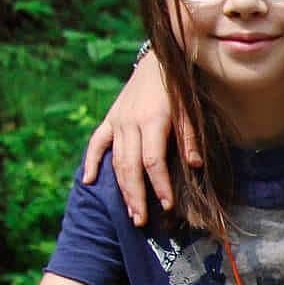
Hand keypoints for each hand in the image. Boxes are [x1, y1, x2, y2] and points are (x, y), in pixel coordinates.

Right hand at [80, 49, 193, 226]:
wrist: (157, 63)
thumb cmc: (178, 88)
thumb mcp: (189, 109)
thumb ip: (189, 137)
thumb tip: (196, 165)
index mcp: (152, 122)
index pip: (153, 161)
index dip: (160, 185)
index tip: (167, 205)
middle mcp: (130, 123)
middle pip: (130, 167)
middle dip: (136, 196)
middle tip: (141, 221)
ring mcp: (117, 122)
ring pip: (115, 160)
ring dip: (121, 188)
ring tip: (129, 211)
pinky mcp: (109, 119)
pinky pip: (96, 143)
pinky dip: (91, 162)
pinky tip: (88, 181)